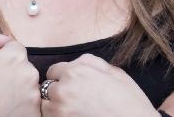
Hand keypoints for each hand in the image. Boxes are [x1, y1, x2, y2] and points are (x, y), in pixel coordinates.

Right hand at [0, 30, 40, 116]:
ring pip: (26, 85)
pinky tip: (0, 109)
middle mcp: (29, 76)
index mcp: (14, 58)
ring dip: (14, 88)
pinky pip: (28, 104)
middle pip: (21, 65)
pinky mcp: (34, 116)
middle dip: (7, 71)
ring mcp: (34, 98)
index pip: (14, 47)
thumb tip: (1, 39)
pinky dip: (18, 105)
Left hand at [41, 54, 156, 116]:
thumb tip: (77, 63)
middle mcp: (64, 89)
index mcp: (76, 71)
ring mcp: (60, 111)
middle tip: (74, 99)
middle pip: (46, 88)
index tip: (72, 85)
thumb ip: (90, 63)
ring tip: (72, 110)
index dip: (63, 77)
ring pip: (45, 107)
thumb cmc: (128, 100)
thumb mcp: (114, 71)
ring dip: (54, 107)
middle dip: (57, 91)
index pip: (53, 71)